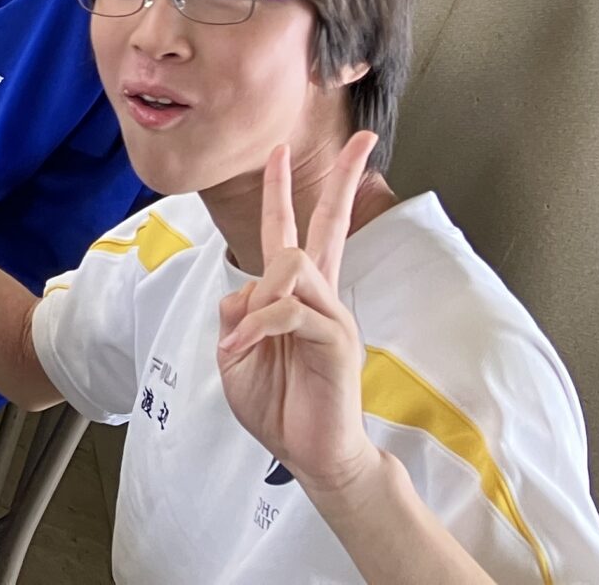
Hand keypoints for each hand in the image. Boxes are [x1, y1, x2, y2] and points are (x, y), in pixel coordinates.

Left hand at [216, 136, 380, 494]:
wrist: (311, 455)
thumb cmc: (278, 404)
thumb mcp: (236, 351)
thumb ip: (237, 311)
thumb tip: (245, 290)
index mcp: (296, 296)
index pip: (293, 231)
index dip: (284, 190)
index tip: (280, 150)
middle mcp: (321, 297)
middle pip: (331, 226)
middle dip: (343, 181)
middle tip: (362, 142)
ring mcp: (333, 316)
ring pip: (292, 266)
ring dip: (256, 301)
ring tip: (241, 345)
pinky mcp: (337, 341)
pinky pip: (289, 312)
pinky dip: (258, 328)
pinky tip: (244, 352)